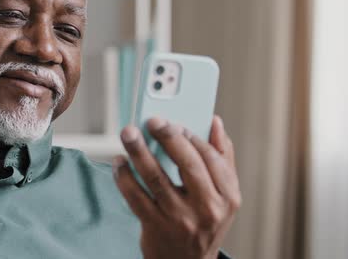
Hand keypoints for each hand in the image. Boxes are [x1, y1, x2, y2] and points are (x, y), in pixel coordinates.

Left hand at [113, 116, 240, 258]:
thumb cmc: (205, 221)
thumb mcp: (223, 195)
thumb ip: (222, 158)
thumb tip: (215, 122)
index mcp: (228, 197)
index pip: (211, 159)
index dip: (191, 136)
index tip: (174, 122)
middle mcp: (207, 209)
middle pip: (186, 164)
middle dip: (168, 137)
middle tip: (152, 121)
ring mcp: (180, 219)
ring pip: (156, 178)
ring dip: (139, 152)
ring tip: (129, 134)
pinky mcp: (155, 226)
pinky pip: (136, 197)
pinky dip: (124, 177)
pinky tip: (119, 163)